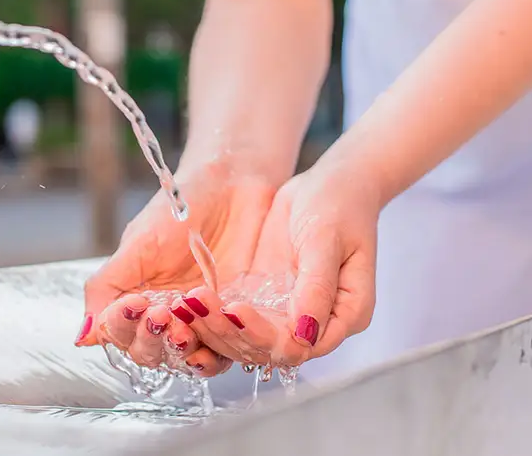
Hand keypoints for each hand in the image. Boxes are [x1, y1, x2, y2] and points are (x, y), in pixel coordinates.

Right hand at [77, 157, 280, 376]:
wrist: (233, 182)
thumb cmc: (182, 207)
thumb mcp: (138, 243)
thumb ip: (107, 288)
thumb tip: (82, 337)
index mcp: (137, 300)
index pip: (121, 334)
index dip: (123, 326)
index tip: (135, 303)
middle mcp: (167, 317)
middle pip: (150, 353)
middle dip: (151, 339)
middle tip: (161, 315)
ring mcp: (202, 321)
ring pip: (185, 358)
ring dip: (181, 349)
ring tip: (184, 328)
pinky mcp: (237, 320)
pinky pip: (226, 350)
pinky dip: (218, 350)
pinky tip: (216, 331)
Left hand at [194, 160, 379, 366]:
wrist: (329, 183)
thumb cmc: (339, 205)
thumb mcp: (326, 241)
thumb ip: (317, 287)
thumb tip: (305, 333)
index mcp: (346, 314)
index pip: (300, 347)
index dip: (264, 337)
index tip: (235, 310)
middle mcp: (315, 322)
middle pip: (267, 349)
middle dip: (229, 332)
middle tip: (198, 305)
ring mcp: (286, 312)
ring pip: (245, 338)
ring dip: (213, 327)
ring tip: (185, 305)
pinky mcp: (264, 299)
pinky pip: (235, 317)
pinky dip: (211, 314)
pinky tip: (186, 303)